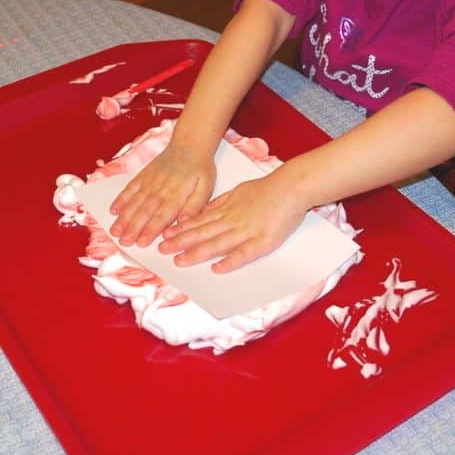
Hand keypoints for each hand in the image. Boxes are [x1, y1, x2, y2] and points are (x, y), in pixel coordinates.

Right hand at [109, 142, 215, 247]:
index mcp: (177, 193)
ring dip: (124, 217)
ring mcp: (149, 181)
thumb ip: (195, 206)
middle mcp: (160, 188)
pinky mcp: (143, 176)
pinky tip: (113, 211)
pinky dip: (120, 199)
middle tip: (124, 242)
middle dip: (133, 227)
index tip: (142, 242)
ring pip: (134, 201)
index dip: (151, 229)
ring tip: (115, 231)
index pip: (163, 214)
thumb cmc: (199, 169)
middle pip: (145, 210)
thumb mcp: (206, 187)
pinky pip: (129, 188)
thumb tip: (184, 222)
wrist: (189, 143)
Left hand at [158, 173, 307, 272]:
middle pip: (203, 232)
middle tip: (162, 250)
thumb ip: (222, 202)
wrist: (292, 186)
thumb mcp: (239, 191)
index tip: (165, 235)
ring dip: (197, 252)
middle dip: (181, 242)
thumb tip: (206, 210)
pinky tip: (218, 269)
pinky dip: (230, 261)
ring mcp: (247, 230)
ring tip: (180, 260)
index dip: (181, 229)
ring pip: (218, 243)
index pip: (199, 221)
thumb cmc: (268, 188)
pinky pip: (244, 253)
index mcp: (227, 209)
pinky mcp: (263, 241)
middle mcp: (233, 220)